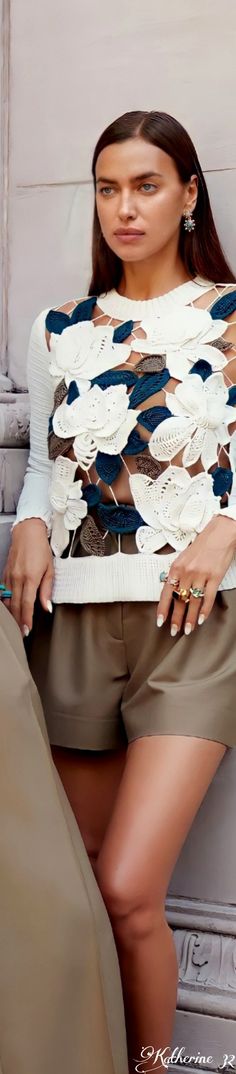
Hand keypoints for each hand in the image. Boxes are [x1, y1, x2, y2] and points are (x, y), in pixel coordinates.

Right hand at [2, 519, 53, 635]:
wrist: (27, 533)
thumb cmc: (40, 549)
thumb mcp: (50, 569)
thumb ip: (47, 590)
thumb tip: (46, 607)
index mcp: (30, 578)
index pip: (27, 604)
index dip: (26, 619)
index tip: (27, 630)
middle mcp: (17, 579)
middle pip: (15, 606)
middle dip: (17, 621)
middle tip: (20, 634)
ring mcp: (9, 576)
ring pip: (7, 601)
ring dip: (10, 614)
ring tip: (14, 626)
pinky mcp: (5, 574)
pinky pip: (3, 592)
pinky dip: (5, 603)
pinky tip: (8, 610)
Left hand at [157, 515, 235, 635]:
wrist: (220, 534)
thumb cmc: (202, 544)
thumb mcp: (184, 557)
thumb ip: (177, 573)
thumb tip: (172, 589)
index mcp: (176, 567)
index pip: (166, 592)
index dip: (163, 609)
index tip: (160, 621)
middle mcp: (187, 572)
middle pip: (179, 600)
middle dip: (176, 618)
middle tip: (174, 630)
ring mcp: (201, 576)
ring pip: (193, 603)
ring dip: (190, 618)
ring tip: (188, 629)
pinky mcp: (214, 578)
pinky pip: (208, 598)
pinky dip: (205, 611)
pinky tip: (202, 619)